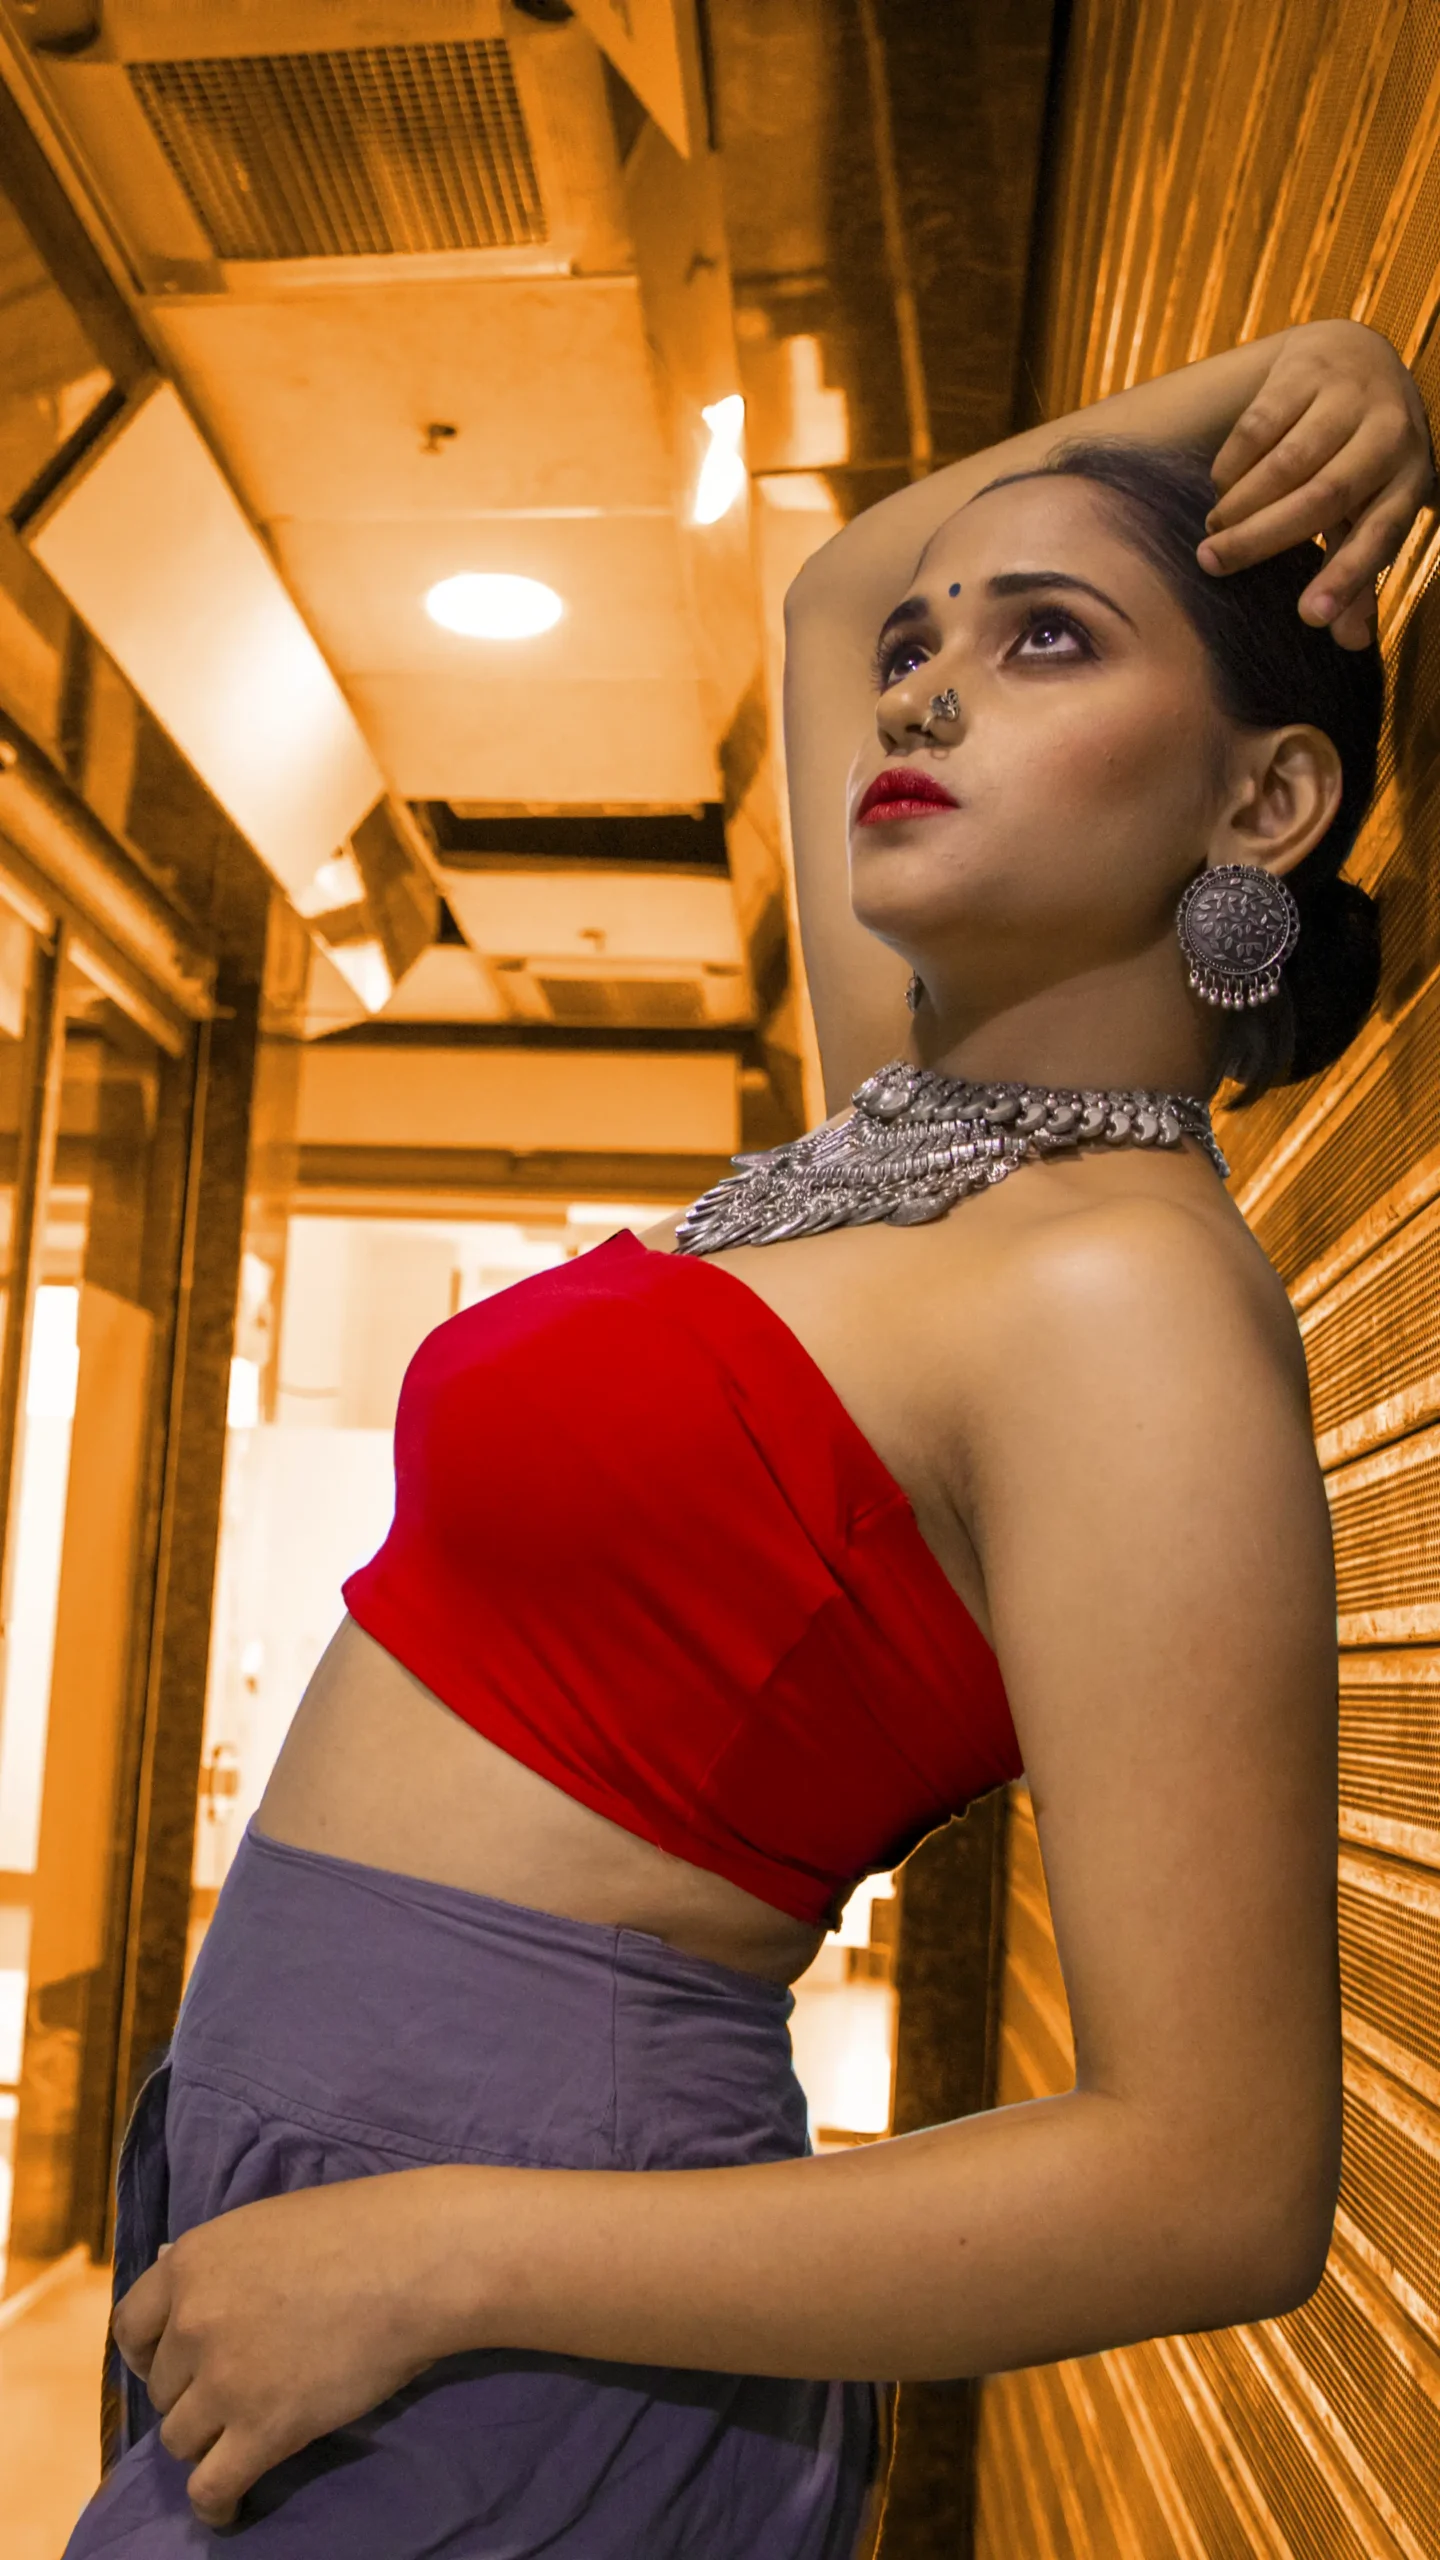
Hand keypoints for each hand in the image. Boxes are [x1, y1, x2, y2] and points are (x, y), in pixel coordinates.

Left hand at [113, 2171, 469, 2527]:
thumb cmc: (356, 2228)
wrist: (417, 2259)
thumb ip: (213, 2260)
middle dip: (192, 2394)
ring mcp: (224, 2379)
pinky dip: (216, 2502)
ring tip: (241, 2441)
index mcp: (189, 2263)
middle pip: (162, 2388)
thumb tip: (162, 2260)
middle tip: (237, 2392)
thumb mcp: (265, 2224)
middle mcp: (192, 2322)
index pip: (130, 2327)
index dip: (148, 2354)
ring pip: (180, 2439)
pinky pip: (210, 2486)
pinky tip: (232, 2503)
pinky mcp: (262, 2428)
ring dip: (208, 2441)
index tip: (173, 2367)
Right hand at [1199, 318, 1433, 647]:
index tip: (1309, 619)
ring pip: (1287, 462)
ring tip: (1214, 531)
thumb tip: (1348, 643)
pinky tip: (1221, 486)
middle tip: (1212, 566)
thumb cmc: (1360, 457)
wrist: (1356, 356)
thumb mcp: (1368, 510)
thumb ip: (1356, 570)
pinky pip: (1258, 426)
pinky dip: (1232, 464)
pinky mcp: (1307, 368)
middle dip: (1262, 539)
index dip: (1347, 578)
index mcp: (1411, 479)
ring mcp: (1350, 394)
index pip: (1381, 535)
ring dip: (1241, 504)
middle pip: (1323, 497)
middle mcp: (1391, 433)